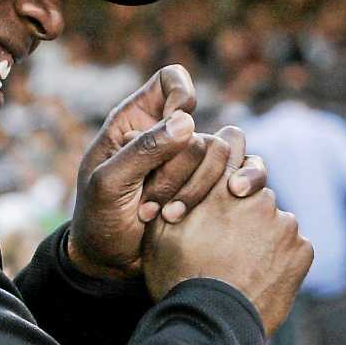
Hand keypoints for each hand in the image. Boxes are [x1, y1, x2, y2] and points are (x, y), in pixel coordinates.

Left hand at [68, 65, 267, 278]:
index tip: (178, 122)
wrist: (113, 264)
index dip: (181, 94)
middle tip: (149, 202)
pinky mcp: (215, 189)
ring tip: (170, 215)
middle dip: (179, 168)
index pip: (171, 80)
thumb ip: (144, 150)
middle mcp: (170, 136)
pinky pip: (246, 173)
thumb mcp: (108, 184)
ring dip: (200, 186)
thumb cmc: (99, 220)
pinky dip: (242, 184)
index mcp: (137, 122)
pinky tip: (231, 200)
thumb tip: (188, 120)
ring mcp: (195, 163)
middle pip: (198, 128)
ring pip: (223, 151)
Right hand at [141, 172, 312, 333]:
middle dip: (245, 206)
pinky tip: (258, 276)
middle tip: (227, 239)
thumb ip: (176, 194)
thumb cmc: (177, 277)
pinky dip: (279, 258)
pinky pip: (292, 247)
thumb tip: (179, 171)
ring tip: (241, 265)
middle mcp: (259, 196)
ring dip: (263, 235)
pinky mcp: (302, 250)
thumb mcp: (160, 232)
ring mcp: (285, 224)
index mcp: (223, 184)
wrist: (211, 322)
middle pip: (255, 189)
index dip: (230, 155)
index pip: (233, 142)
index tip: (226, 173)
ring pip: (274, 221)